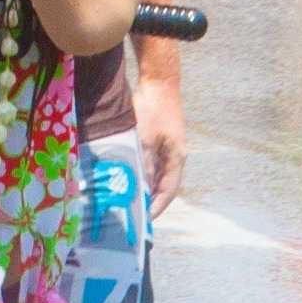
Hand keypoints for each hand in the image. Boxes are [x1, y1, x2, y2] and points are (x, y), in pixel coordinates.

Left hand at [132, 73, 187, 214]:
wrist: (159, 81)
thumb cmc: (154, 109)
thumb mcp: (145, 138)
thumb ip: (143, 163)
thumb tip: (140, 187)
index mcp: (176, 158)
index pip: (168, 191)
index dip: (156, 207)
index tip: (143, 221)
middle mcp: (174, 156)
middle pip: (162, 186)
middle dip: (148, 202)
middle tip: (130, 216)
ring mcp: (166, 148)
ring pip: (154, 176)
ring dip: (142, 188)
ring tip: (125, 201)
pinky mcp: (157, 141)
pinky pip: (148, 164)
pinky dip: (138, 174)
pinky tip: (124, 178)